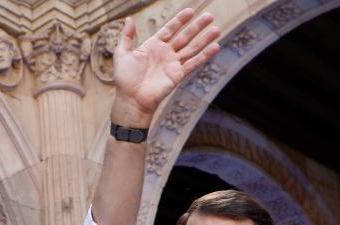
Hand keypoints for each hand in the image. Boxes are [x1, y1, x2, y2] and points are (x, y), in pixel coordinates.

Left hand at [111, 9, 220, 126]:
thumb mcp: (122, 54)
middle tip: (210, 16)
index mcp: (153, 45)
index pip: (170, 29)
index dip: (180, 20)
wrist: (131, 99)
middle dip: (197, 27)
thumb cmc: (125, 79)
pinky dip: (205, 56)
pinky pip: (194, 63)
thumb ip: (126, 36)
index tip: (190, 11)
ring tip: (217, 29)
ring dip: (205, 39)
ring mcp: (173, 64)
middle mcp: (166, 53)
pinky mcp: (178, 75)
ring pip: (192, 48)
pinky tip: (216, 47)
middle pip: (185, 36)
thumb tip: (128, 19)